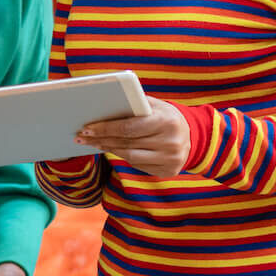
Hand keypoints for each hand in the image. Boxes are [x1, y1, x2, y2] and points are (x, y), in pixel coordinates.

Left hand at [75, 98, 189, 177]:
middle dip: (101, 139)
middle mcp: (170, 142)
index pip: (129, 127)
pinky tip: (111, 149)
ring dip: (108, 149)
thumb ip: (135, 104)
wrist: (193, 136)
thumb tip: (103, 105)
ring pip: (129, 156)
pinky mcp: (168, 171)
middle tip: (82, 136)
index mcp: (166, 121)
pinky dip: (122, 156)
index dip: (105, 128)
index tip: (87, 127)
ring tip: (92, 142)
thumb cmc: (166, 116)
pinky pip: (137, 165)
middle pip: (126, 143)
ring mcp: (170, 159)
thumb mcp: (155, 105)